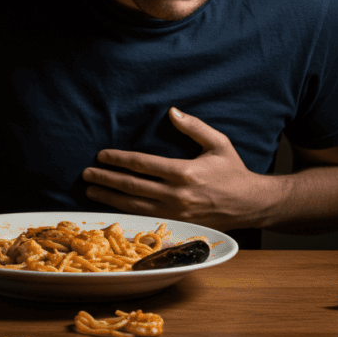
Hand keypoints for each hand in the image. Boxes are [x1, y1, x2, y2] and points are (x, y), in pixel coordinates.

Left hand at [81, 107, 273, 230]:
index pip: (142, 164)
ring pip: (134, 206)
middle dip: (106, 179)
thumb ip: (194, 127)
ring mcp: (176, 213)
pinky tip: (111, 207)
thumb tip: (171, 111)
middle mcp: (177, 195)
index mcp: (185, 172)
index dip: (119, 159)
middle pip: (132, 186)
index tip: (101, 155)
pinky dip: (126, 213)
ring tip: (90, 190)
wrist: (251, 205)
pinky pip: (145, 218)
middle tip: (86, 173)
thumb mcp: (218, 143)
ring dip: (109, 198)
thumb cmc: (233, 172)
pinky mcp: (178, 224)